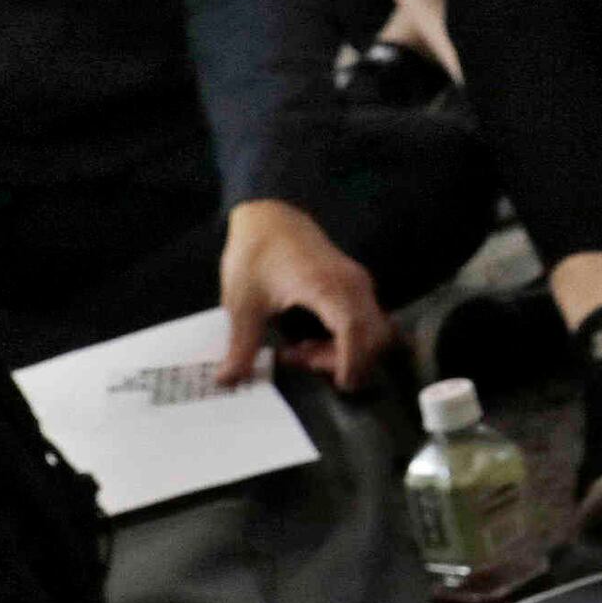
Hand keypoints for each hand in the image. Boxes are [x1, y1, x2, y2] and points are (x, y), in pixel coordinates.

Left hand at [216, 198, 388, 389]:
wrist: (271, 216)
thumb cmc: (256, 253)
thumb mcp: (242, 303)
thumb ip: (241, 345)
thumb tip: (229, 381)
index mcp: (327, 288)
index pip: (356, 331)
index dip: (352, 362)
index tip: (339, 386)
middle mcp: (353, 285)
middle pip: (372, 336)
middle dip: (343, 361)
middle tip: (299, 361)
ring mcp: (358, 284)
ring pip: (372, 331)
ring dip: (344, 352)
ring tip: (302, 351)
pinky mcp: (356, 286)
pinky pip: (366, 321)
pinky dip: (346, 339)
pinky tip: (312, 339)